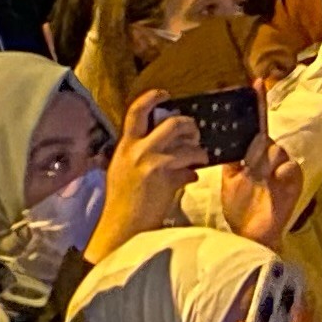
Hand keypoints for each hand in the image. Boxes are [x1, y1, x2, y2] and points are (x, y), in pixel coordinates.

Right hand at [92, 89, 208, 261]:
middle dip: (189, 125)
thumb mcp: (123, 171)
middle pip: (173, 123)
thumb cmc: (122, 202)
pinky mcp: (165, 177)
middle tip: (194, 133)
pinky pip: (189, 168)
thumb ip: (139, 154)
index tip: (165, 94)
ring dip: (198, 151)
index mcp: (125, 146)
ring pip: (187, 145)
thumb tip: (164, 147)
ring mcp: (152, 162)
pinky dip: (194, 172)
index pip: (136, 111)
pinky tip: (192, 177)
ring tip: (200, 157)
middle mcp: (137, 150)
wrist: (122, 227)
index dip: (152, 98)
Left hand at [218, 136, 309, 248]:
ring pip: (279, 151)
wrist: (250, 233)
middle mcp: (270, 161)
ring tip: (257, 174)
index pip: (256, 137)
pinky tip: (276, 177)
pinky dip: (284, 170)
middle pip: (266, 142)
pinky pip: (293, 168)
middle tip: (247, 164)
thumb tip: (226, 140)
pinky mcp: (294, 184)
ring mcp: (282, 171)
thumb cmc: (238, 207)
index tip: (241, 140)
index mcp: (255, 158)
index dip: (249, 136)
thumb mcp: (229, 181)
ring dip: (267, 160)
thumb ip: (231, 161)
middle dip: (256, 150)